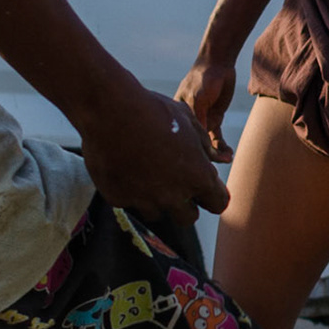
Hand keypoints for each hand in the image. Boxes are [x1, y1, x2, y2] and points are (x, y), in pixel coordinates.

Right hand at [79, 87, 228, 224]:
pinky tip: (124, 168)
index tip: (207, 188)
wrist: (110, 110)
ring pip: (158, 213)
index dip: (214, 196)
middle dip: (186, 204)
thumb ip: (204, 146)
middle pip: (189, 217)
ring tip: (147, 173)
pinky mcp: (119, 199)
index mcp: (198, 176)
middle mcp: (174, 196)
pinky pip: (129, 202)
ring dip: (156, 200)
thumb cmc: (154, 111)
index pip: (219, 203)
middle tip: (176, 183)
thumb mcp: (188, 121)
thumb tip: (211, 158)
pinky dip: (129, 191)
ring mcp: (145, 200)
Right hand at [175, 56, 238, 163]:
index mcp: (179, 115)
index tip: (202, 161)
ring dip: (217, 153)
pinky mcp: (215, 118)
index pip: (184, 138)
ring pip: (208, 143)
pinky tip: (229, 153)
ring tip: (228, 157)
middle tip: (220, 162)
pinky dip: (222, 146)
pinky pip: (217, 137)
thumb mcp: (198, 98)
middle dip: (206, 156)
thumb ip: (198, 118)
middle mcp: (189, 120)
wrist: (218, 64)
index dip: (192, 151)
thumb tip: (198, 141)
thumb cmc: (204, 79)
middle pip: (196, 144)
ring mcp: (202, 120)